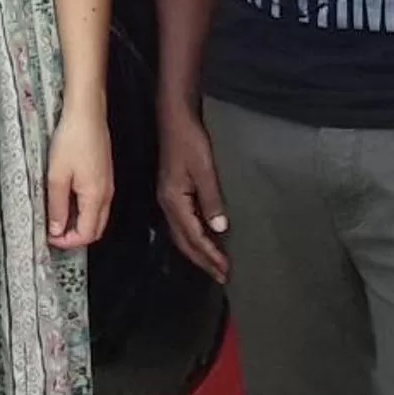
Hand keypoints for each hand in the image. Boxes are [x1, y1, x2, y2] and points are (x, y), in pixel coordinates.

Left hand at [46, 105, 112, 249]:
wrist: (86, 113)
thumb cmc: (71, 140)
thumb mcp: (56, 176)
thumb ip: (57, 206)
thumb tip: (57, 230)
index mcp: (95, 197)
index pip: (86, 234)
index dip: (67, 241)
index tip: (49, 238)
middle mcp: (106, 194)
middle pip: (95, 229)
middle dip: (75, 236)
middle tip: (54, 232)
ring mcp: (107, 184)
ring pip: (97, 216)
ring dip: (79, 222)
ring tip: (57, 216)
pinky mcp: (104, 174)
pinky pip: (97, 201)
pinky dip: (83, 209)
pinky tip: (67, 199)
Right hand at [155, 103, 229, 281]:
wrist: (174, 117)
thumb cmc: (189, 140)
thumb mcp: (203, 168)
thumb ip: (211, 199)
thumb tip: (219, 228)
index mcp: (173, 200)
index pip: (193, 236)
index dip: (210, 255)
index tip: (226, 270)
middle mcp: (167, 203)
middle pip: (184, 241)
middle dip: (202, 261)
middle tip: (222, 277)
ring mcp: (167, 198)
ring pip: (181, 235)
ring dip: (198, 252)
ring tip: (214, 265)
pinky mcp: (172, 192)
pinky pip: (182, 224)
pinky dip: (194, 237)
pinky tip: (204, 239)